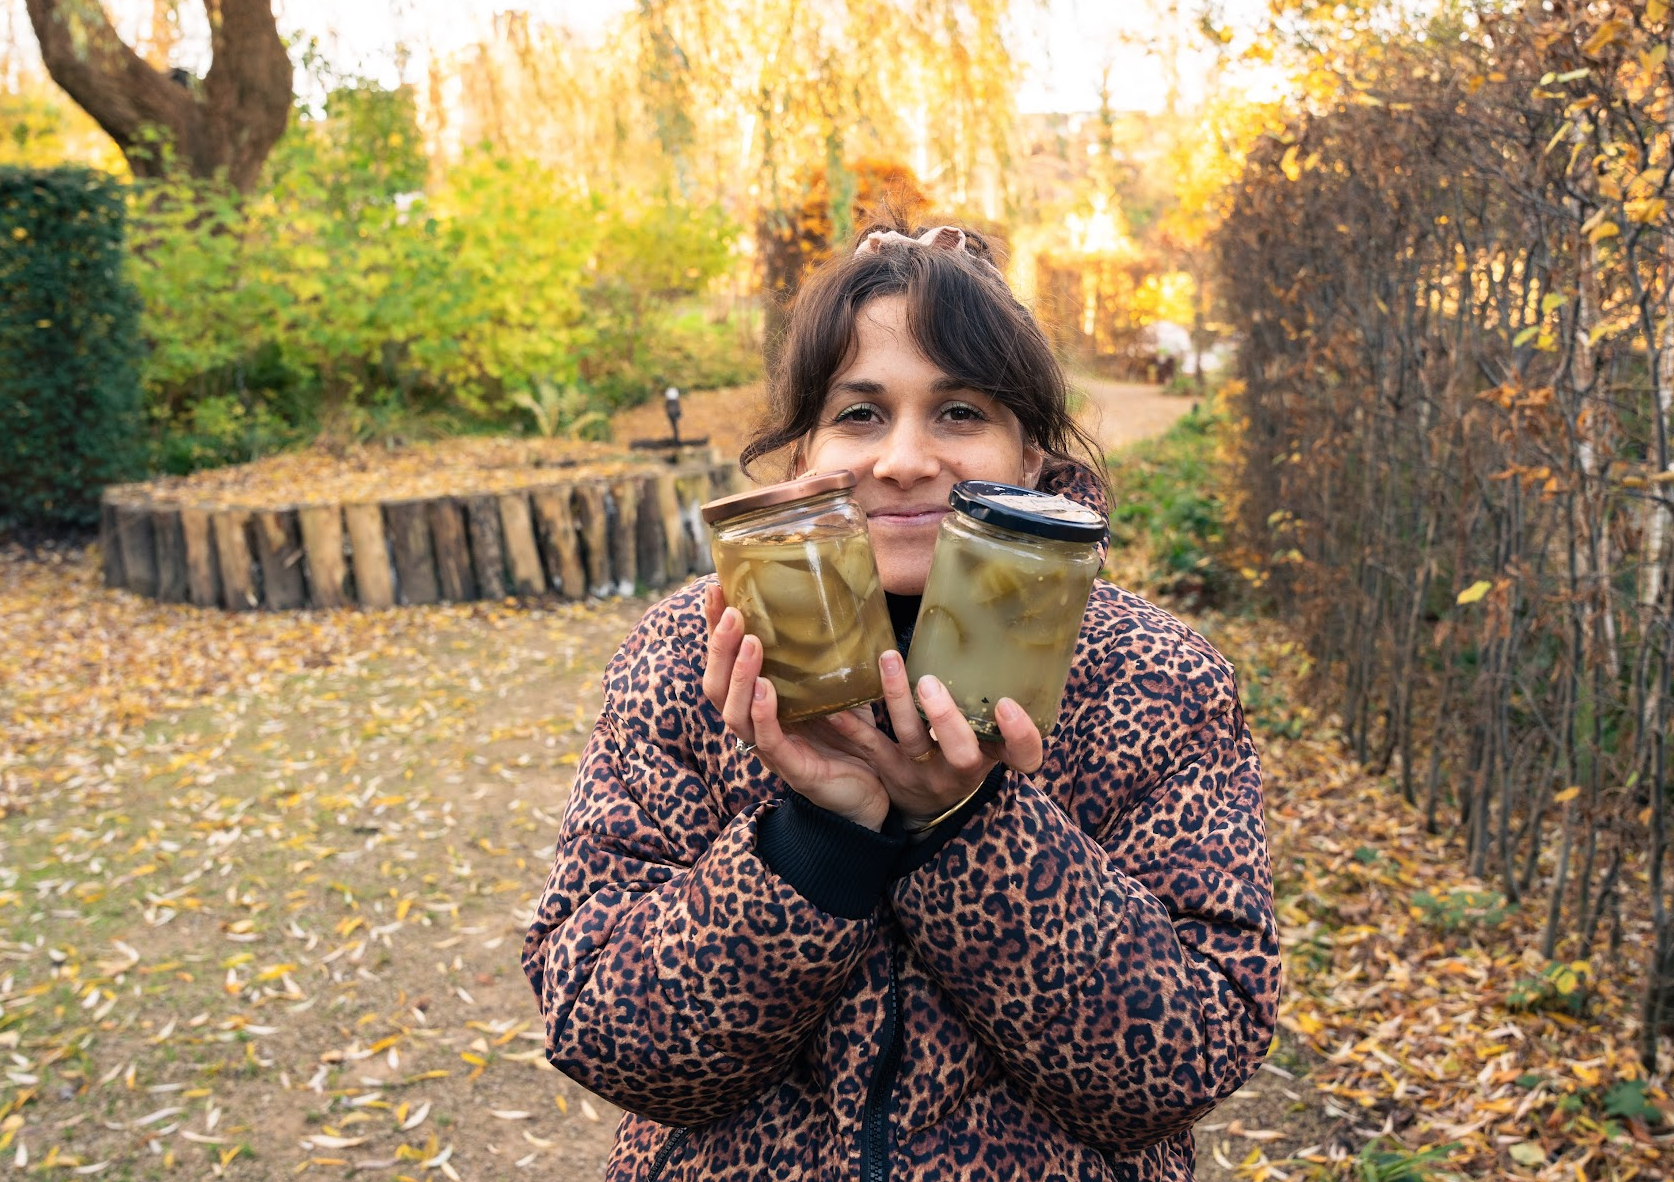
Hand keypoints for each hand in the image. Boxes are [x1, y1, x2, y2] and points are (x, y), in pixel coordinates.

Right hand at [701, 583, 890, 830]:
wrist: (873, 792)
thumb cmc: (849, 736)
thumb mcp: (833, 686)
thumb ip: (823, 653)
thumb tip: (831, 596)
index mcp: (758, 702)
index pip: (725, 662)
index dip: (715, 629)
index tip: (713, 590)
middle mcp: (754, 725)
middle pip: (717, 686)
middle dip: (720, 646)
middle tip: (733, 611)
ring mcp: (769, 749)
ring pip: (734, 713)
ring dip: (740, 675)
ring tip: (751, 642)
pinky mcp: (792, 769)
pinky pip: (768, 740)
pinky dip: (762, 714)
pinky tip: (765, 690)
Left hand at [825, 649, 1042, 830]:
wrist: (930, 802)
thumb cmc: (967, 748)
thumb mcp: (991, 733)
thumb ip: (995, 696)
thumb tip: (1011, 638)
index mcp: (994, 755)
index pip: (1023, 756)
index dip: (1020, 736)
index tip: (1007, 706)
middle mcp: (961, 769)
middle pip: (961, 754)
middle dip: (947, 720)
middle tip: (930, 684)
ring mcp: (924, 772)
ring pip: (913, 740)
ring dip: (899, 700)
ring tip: (890, 661)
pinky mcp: (890, 770)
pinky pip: (871, 745)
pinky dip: (852, 725)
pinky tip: (836, 706)